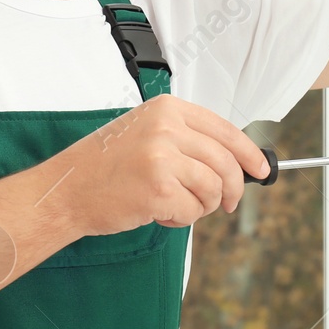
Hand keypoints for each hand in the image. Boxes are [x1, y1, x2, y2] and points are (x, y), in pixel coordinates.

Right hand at [45, 94, 271, 235]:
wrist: (67, 190)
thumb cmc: (104, 167)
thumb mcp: (146, 133)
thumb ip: (186, 139)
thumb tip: (233, 162)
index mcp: (168, 109)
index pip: (225, 130)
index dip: (249, 153)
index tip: (261, 169)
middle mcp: (167, 127)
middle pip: (226, 161)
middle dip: (232, 189)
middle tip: (225, 204)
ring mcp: (163, 156)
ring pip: (213, 188)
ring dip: (201, 206)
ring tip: (174, 205)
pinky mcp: (159, 188)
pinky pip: (193, 210)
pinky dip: (181, 218)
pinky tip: (159, 212)